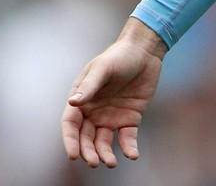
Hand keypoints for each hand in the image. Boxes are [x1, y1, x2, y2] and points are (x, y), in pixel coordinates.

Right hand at [60, 17, 168, 167]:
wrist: (145, 51)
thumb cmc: (119, 56)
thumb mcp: (103, 68)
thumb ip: (89, 86)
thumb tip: (72, 102)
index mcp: (82, 98)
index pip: (70, 124)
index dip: (70, 140)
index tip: (73, 155)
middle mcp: (93, 111)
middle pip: (85, 137)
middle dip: (88, 151)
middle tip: (94, 162)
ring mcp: (111, 116)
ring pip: (104, 142)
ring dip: (105, 154)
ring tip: (110, 163)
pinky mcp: (130, 118)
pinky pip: (127, 137)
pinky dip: (128, 148)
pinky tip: (132, 155)